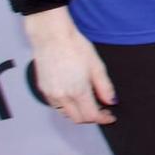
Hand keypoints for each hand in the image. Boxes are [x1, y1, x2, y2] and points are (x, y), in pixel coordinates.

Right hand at [25, 8, 115, 124]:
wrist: (51, 36)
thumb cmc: (74, 46)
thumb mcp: (97, 66)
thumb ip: (104, 87)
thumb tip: (111, 101)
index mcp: (77, 91)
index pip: (91, 116)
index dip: (103, 118)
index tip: (110, 116)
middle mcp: (61, 95)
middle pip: (77, 118)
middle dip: (91, 118)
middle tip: (102, 110)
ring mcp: (49, 93)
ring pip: (65, 113)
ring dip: (78, 113)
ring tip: (89, 102)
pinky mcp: (43, 89)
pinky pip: (56, 105)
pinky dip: (67, 106)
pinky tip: (75, 96)